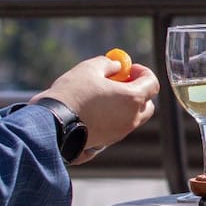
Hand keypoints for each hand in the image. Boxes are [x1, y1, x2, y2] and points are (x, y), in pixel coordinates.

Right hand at [37, 55, 159, 161]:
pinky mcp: (108, 142)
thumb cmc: (72, 93)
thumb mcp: (90, 68)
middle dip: (137, 91)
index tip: (128, 68)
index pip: (152, 84)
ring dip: (124, 105)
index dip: (143, 72)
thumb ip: (109, 64)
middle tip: (120, 82)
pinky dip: (113, 117)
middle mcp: (131, 118)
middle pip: (147, 104)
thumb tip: (116, 65)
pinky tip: (94, 109)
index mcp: (132, 98)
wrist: (53, 122)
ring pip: (132, 117)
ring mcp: (120, 133)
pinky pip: (117, 127)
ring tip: (103, 95)